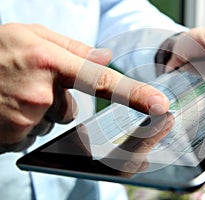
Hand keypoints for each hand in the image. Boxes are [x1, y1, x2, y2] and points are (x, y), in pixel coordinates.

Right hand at [0, 23, 168, 149]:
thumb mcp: (30, 35)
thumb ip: (72, 47)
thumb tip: (104, 58)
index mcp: (49, 62)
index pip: (104, 82)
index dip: (136, 95)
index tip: (160, 106)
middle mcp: (40, 94)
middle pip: (71, 110)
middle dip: (57, 100)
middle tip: (27, 84)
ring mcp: (24, 120)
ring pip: (52, 122)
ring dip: (38, 112)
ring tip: (12, 95)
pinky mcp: (12, 138)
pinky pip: (32, 134)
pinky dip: (23, 123)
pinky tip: (5, 108)